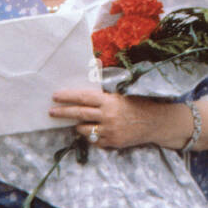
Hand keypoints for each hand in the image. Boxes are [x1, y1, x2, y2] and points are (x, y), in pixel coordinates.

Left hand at [49, 90, 183, 149]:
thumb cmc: (138, 104)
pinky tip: (95, 131)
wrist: (156, 122)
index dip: (68, 96)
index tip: (55, 96)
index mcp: (110, 101)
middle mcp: (108, 116)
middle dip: (63, 112)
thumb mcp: (122, 93)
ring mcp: (110, 131)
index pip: (83, 98)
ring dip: (79, 125)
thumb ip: (105, 87)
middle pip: (79, 114)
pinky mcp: (112, 143)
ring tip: (79, 121)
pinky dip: (92, 136)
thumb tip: (94, 65)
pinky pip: (94, 141)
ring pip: (84, 129)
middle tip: (51, 112)